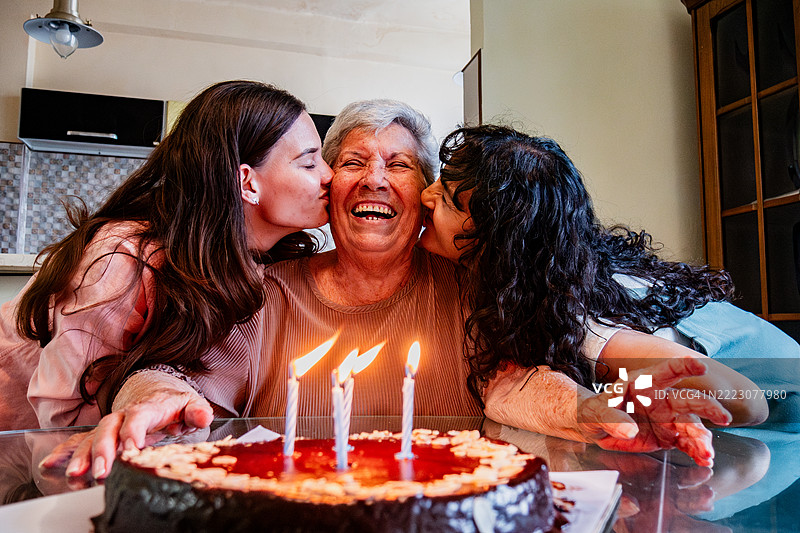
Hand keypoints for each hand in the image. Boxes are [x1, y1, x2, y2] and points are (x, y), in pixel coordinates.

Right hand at [38, 388, 212, 479]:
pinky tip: (52, 464)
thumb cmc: (175, 401)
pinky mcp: (102, 434)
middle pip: (108, 428)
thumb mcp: (191, 403)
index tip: (131, 450)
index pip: (138, 417)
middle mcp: (124, 414)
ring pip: (91, 436)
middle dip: (102, 450)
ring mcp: (111, 424)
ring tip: (74, 474)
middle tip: (101, 471)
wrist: (157, 388)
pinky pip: (80, 440)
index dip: (133, 432)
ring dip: (80, 455)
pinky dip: (66, 451)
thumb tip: (202, 416)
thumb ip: (197, 410)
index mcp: (148, 407)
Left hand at [576, 358, 731, 465]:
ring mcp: (667, 418)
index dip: (684, 366)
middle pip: (689, 400)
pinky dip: (697, 452)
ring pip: (692, 425)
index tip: (702, 366)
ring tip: (707, 454)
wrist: (595, 428)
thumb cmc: (594, 411)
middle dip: (708, 407)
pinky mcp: (668, 437)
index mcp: (643, 384)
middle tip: (723, 418)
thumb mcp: (596, 412)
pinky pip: (687, 443)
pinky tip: (704, 460)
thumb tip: (628, 429)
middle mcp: (661, 399)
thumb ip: (611, 418)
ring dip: (702, 439)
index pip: (666, 371)